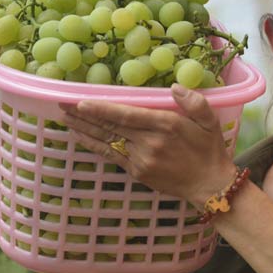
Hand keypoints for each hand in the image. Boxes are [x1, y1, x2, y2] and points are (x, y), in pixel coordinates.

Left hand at [59, 84, 237, 205]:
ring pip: (107, 141)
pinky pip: (111, 155)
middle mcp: (149, 143)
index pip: (127, 115)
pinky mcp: (137, 172)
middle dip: (84, 115)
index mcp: (166, 126)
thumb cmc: (210, 150)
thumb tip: (175, 87)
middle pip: (110, 126)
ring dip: (84, 129)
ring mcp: (141, 160)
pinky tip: (81, 136)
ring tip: (64, 118)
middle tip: (62, 103)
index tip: (81, 103)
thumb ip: (195, 102)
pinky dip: (94, 145)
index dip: (102, 109)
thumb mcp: (210, 122)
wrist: (209, 185)